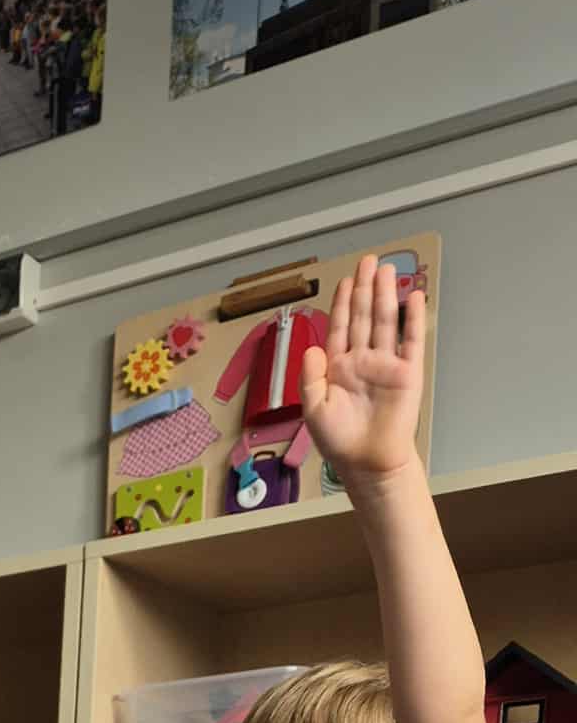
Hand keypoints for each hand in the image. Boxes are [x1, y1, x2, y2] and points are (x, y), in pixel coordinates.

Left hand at [300, 248, 423, 487]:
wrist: (368, 462)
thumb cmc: (339, 440)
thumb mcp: (313, 410)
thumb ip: (310, 378)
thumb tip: (312, 348)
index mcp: (338, 367)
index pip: (341, 328)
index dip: (343, 303)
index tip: (345, 280)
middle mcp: (362, 360)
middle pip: (364, 316)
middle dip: (365, 289)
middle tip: (368, 261)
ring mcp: (386, 364)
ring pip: (386, 322)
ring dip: (386, 295)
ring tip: (386, 269)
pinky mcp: (408, 371)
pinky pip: (411, 340)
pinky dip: (413, 317)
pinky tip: (413, 295)